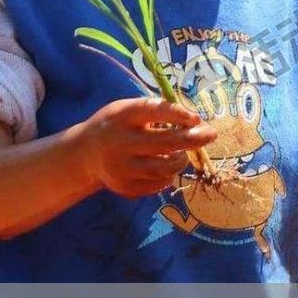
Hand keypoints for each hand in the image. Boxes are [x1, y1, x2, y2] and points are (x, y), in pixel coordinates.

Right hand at [73, 97, 218, 198]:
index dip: (177, 114)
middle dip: (193, 139)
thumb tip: (197, 122)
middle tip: (211, 134)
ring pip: (166, 167)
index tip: (196, 117)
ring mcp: (123, 168)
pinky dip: (168, 174)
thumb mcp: (130, 109)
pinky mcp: (125, 187)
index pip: (154, 112)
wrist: (86, 154)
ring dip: (181, 159)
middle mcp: (121, 142)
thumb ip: (158, 112)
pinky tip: (163, 165)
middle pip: (166, 143)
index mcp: (123, 116)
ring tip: (181, 153)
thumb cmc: (118, 125)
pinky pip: (159, 183)